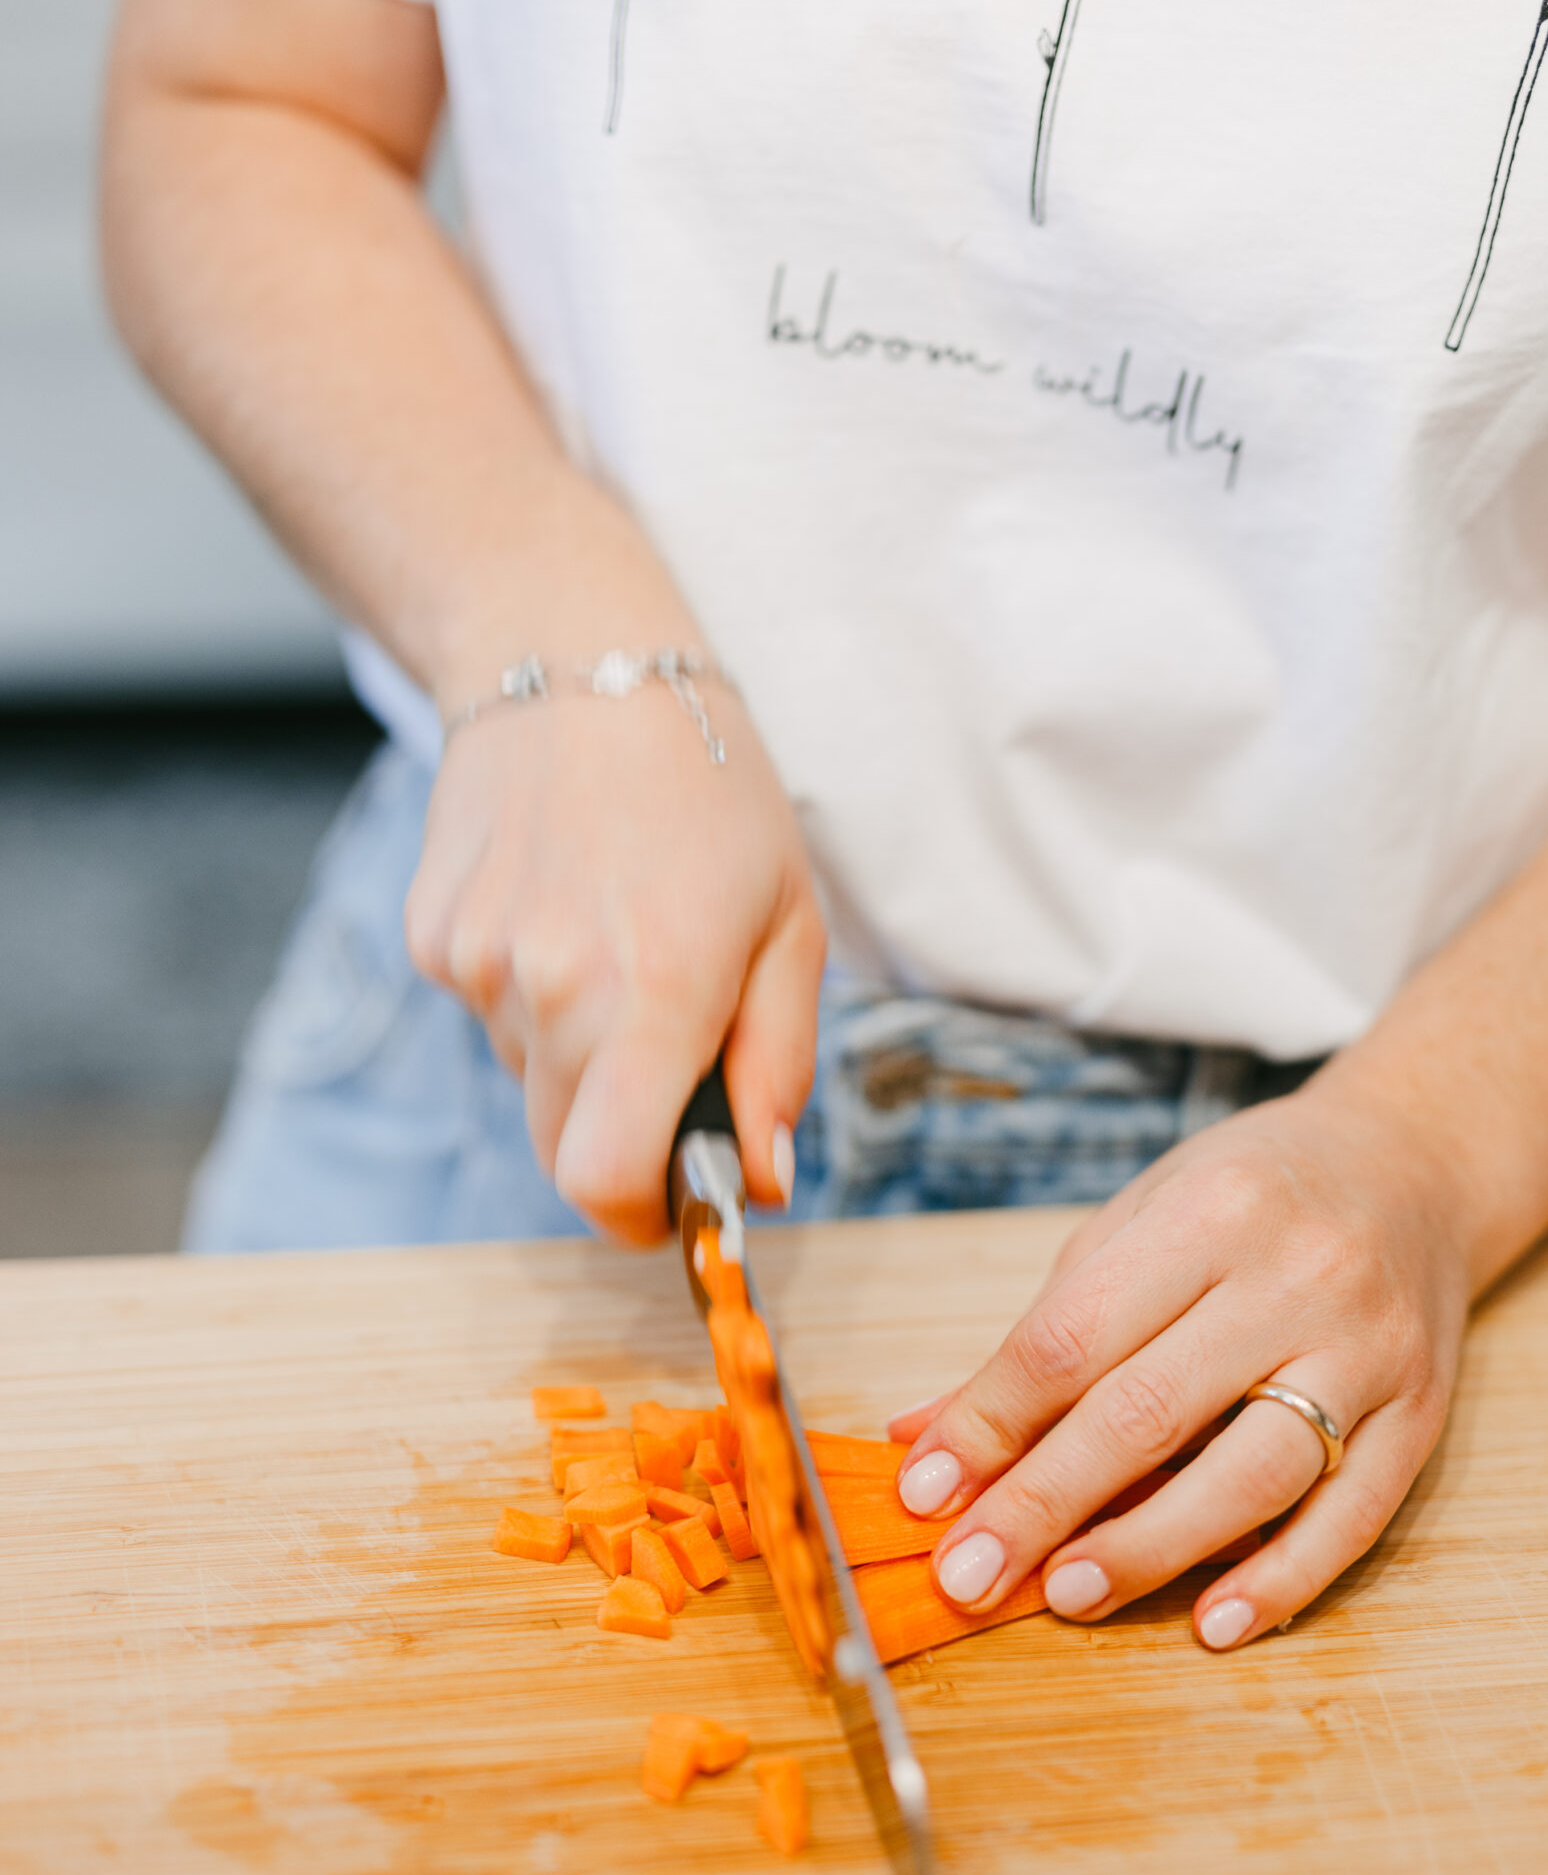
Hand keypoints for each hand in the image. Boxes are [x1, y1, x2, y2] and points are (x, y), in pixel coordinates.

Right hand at [405, 676, 824, 1244]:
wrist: (578, 657)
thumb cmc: (710, 787)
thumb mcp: (788, 921)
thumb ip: (776, 1065)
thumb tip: (759, 1180)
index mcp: (657, 991)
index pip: (603, 1179)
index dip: (637, 1217)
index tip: (668, 1206)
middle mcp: (553, 986)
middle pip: (563, 1146)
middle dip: (620, 1131)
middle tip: (670, 1042)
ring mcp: (477, 962)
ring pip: (527, 1075)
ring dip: (576, 1047)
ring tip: (618, 935)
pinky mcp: (432, 935)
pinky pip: (485, 1013)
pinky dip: (527, 991)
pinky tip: (561, 903)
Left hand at [888, 1079, 1474, 1649]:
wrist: (1413, 1165)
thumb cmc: (1250, 1195)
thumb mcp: (1137, 1221)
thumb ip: (1044, 1330)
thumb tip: (926, 1437)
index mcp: (1212, 1212)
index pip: (1077, 1334)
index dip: (993, 1421)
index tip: (926, 1492)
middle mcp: (1300, 1276)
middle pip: (1152, 1411)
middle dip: (1045, 1502)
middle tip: (970, 1571)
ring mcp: (1371, 1351)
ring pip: (1255, 1474)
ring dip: (1150, 1549)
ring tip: (1067, 1595)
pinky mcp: (1421, 1418)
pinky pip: (1351, 1518)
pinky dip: (1281, 1580)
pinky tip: (1213, 1623)